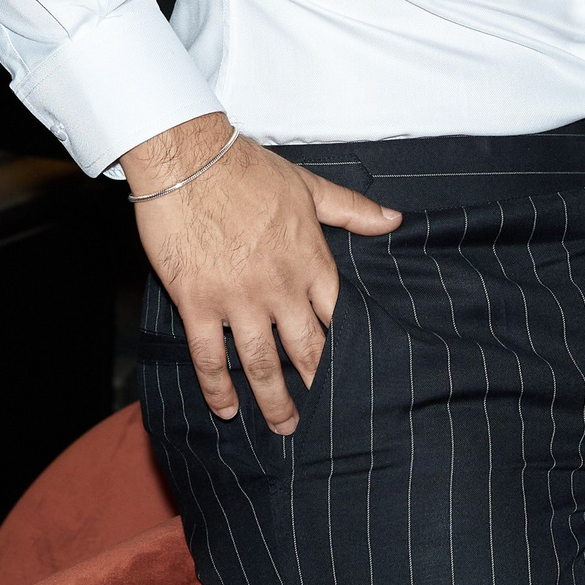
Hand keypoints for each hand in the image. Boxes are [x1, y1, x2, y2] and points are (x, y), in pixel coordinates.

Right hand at [122, 115, 399, 431]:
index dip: (349, 349)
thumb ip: (352, 211)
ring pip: (261, 363)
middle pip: (305, 349)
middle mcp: (279, 287)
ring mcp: (238, 299)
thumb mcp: (309, 186)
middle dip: (317, 385)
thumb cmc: (248, 169)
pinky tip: (226, 409)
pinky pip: (209, 357)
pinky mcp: (198, 304)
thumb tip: (394, 220)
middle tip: (328, 418)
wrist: (189, 158)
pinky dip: (218, 388)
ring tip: (285, 426)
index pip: (338, 316)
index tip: (361, 374)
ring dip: (275, 400)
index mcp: (309, 260)